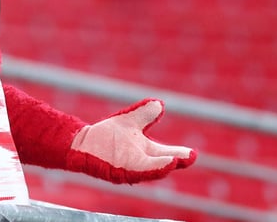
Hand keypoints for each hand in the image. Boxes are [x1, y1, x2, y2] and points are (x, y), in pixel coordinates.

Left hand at [66, 99, 195, 183]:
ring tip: (176, 161)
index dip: (180, 154)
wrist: (83, 142)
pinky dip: (145, 169)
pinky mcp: (118, 171)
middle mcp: (141, 161)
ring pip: (150, 169)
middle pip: (162, 163)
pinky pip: (134, 171)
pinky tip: (152, 163)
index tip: (193, 154)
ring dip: (163, 166)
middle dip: (176, 161)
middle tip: (190, 157)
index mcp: (146, 151)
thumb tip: (160, 104)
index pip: (167, 153)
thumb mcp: (129, 121)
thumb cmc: (107, 136)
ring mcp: (130, 167)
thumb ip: (144, 114)